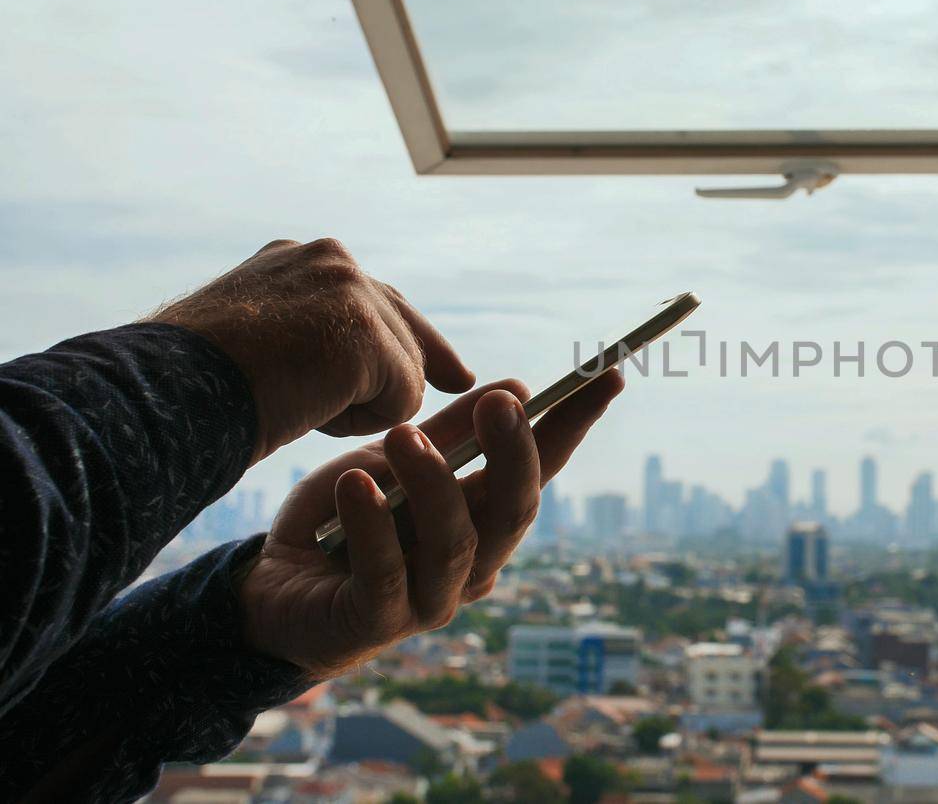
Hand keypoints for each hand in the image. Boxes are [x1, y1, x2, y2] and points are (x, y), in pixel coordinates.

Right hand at [151, 238, 474, 463]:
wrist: (166, 391)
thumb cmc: (193, 384)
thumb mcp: (255, 342)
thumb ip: (309, 336)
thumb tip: (352, 364)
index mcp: (299, 260)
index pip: (373, 298)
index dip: (411, 338)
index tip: (453, 370)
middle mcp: (330, 261)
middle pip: (401, 324)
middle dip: (425, 361)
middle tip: (460, 381)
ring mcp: (351, 291)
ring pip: (401, 369)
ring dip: (360, 405)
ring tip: (297, 402)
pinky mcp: (366, 332)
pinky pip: (401, 399)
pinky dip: (359, 421)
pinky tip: (310, 410)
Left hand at [237, 371, 623, 677]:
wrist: (270, 590)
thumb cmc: (342, 522)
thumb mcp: (392, 462)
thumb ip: (449, 434)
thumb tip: (518, 389)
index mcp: (483, 519)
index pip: (542, 469)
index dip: (574, 426)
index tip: (606, 375)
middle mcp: (472, 564)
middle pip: (514, 510)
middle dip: (513, 454)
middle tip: (499, 402)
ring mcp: (430, 600)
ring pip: (455, 542)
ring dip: (434, 485)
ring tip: (403, 436)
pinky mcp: (377, 625)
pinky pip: (385, 573)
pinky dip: (372, 526)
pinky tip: (354, 485)